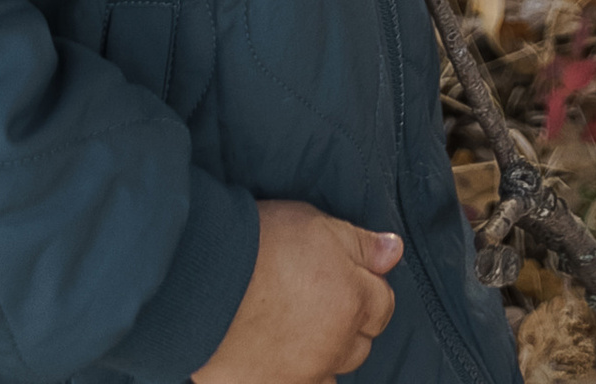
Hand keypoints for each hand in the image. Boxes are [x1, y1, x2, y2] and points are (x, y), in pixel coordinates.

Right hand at [194, 204, 402, 383]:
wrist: (201, 279)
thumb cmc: (260, 244)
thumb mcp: (316, 225)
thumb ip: (360, 243)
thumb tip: (394, 251)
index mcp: (353, 301)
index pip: (383, 306)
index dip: (367, 288)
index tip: (345, 278)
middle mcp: (335, 345)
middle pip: (360, 345)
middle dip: (348, 326)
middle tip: (316, 303)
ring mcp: (303, 375)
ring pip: (330, 374)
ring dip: (322, 357)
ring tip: (295, 333)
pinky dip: (293, 375)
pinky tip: (276, 355)